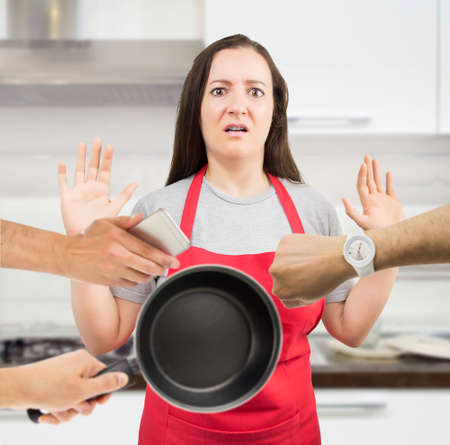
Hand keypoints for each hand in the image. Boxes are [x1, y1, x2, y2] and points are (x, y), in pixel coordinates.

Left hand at [11, 350, 127, 423]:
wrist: (17, 389)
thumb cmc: (47, 387)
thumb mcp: (82, 390)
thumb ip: (105, 385)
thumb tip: (124, 377)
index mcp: (86, 362)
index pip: (105, 377)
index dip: (102, 394)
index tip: (96, 402)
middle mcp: (76, 366)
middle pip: (90, 392)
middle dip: (81, 405)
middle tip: (73, 406)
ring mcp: (64, 375)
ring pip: (76, 399)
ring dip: (67, 410)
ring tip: (56, 410)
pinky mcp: (54, 384)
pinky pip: (64, 400)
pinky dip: (58, 409)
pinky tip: (48, 412)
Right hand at [57, 215, 179, 286]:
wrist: (67, 256)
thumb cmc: (88, 237)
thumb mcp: (105, 222)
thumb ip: (125, 220)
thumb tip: (142, 217)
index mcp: (118, 239)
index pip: (147, 250)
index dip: (163, 256)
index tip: (174, 260)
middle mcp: (117, 256)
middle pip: (147, 266)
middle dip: (161, 268)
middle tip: (168, 267)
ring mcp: (113, 270)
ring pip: (140, 276)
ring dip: (149, 274)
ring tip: (152, 269)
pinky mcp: (109, 281)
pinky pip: (130, 283)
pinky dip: (137, 280)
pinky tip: (137, 274)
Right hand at [59, 138, 137, 235]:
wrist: (86, 239)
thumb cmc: (101, 227)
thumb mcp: (115, 209)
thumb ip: (124, 195)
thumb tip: (136, 183)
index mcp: (103, 191)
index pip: (106, 171)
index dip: (107, 159)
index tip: (110, 147)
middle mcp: (91, 189)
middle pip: (93, 167)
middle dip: (95, 153)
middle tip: (98, 140)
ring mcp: (78, 192)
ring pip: (79, 171)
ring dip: (80, 158)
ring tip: (82, 145)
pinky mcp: (67, 198)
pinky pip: (63, 183)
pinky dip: (62, 173)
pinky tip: (63, 163)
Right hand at [270, 234, 354, 307]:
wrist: (340, 256)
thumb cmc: (327, 279)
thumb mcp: (308, 299)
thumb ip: (291, 300)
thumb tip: (283, 295)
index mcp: (279, 290)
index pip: (280, 290)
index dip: (293, 287)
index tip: (303, 283)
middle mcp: (274, 272)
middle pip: (279, 274)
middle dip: (290, 273)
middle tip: (307, 271)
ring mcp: (278, 255)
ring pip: (282, 260)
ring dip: (291, 261)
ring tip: (308, 261)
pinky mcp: (284, 241)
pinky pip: (286, 247)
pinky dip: (294, 249)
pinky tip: (307, 252)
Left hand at [342, 155, 404, 229]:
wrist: (392, 238)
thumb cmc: (376, 232)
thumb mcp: (362, 222)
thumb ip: (351, 211)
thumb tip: (342, 198)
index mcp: (366, 202)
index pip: (362, 185)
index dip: (362, 175)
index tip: (363, 165)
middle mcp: (373, 199)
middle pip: (369, 181)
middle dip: (368, 169)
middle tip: (366, 156)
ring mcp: (383, 200)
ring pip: (378, 183)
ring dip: (376, 172)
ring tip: (374, 160)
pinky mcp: (393, 203)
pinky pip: (390, 189)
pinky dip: (388, 181)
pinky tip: (387, 173)